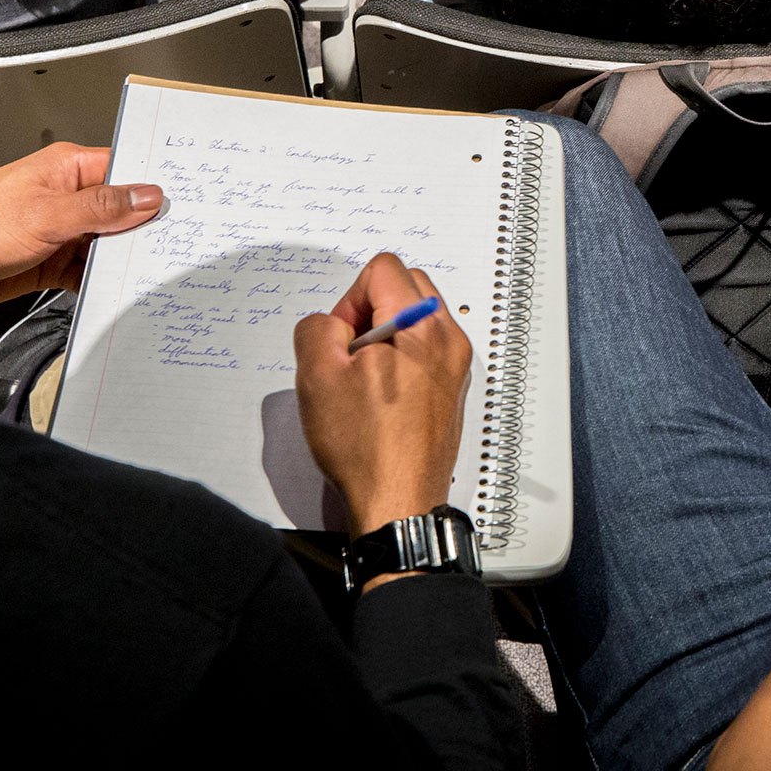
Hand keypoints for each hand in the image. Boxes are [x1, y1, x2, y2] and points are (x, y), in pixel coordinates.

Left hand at [0, 143, 164, 320]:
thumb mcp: (48, 215)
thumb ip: (102, 208)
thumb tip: (147, 196)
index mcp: (67, 169)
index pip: (125, 170)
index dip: (154, 187)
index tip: (183, 204)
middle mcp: (67, 196)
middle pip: (121, 210)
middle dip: (143, 228)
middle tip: (174, 243)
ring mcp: (60, 229)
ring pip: (107, 243)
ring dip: (122, 258)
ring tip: (149, 271)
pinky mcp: (50, 260)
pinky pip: (87, 270)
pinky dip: (100, 281)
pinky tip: (114, 289)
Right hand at [295, 254, 471, 539]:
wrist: (398, 502)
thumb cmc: (366, 448)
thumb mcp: (317, 377)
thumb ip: (316, 329)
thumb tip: (329, 324)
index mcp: (422, 326)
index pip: (383, 268)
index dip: (349, 298)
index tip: (342, 338)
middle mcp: (448, 340)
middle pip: (404, 286)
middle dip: (369, 310)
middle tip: (349, 355)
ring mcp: (455, 366)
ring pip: (414, 319)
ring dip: (383, 336)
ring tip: (364, 381)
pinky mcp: (451, 389)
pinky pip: (423, 351)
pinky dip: (399, 360)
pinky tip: (379, 398)